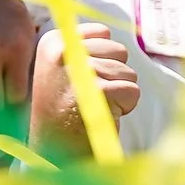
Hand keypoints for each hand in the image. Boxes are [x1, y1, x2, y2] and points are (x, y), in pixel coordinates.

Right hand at [29, 23, 138, 159]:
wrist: (52, 152)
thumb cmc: (60, 111)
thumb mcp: (59, 69)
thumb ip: (80, 47)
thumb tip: (108, 32)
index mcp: (52, 41)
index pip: (102, 32)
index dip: (102, 58)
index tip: (82, 79)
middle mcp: (64, 52)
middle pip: (119, 50)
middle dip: (113, 75)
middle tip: (90, 97)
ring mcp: (81, 71)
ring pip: (128, 72)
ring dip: (119, 92)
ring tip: (94, 107)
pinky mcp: (100, 91)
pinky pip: (133, 90)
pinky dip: (125, 106)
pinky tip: (103, 115)